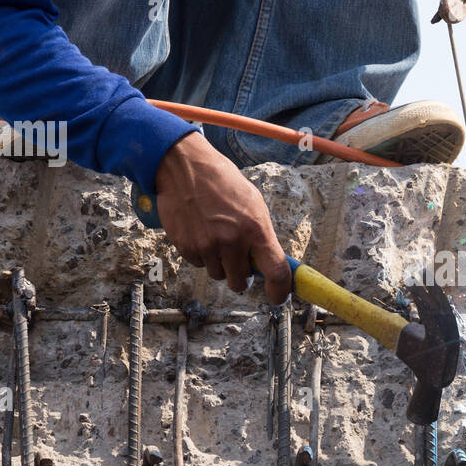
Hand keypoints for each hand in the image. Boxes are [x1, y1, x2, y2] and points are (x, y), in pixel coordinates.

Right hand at [154, 132, 291, 303]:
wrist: (185, 168)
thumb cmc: (223, 183)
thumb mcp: (253, 204)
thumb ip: (261, 235)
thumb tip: (270, 263)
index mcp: (256, 229)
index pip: (275, 272)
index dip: (279, 291)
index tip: (278, 298)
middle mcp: (232, 241)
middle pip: (241, 282)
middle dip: (242, 276)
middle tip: (238, 259)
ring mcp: (207, 246)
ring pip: (218, 275)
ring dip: (220, 264)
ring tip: (215, 236)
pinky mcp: (187, 247)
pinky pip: (199, 265)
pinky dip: (201, 255)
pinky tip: (200, 232)